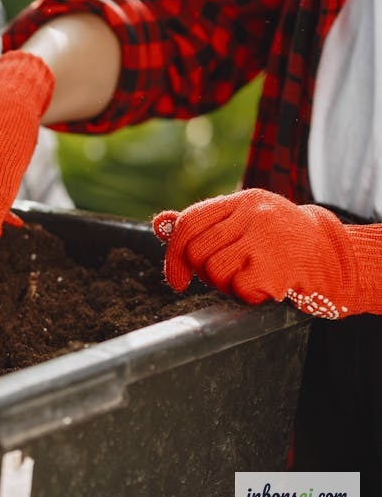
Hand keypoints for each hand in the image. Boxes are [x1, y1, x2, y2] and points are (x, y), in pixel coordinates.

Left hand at [152, 189, 381, 318]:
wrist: (337, 258)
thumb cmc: (282, 242)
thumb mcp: (245, 223)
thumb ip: (203, 225)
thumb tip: (158, 224)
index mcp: (242, 200)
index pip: (188, 222)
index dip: (173, 254)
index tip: (177, 279)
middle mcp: (252, 214)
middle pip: (196, 251)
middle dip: (204, 274)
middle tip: (228, 278)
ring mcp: (265, 238)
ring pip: (214, 271)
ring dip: (227, 286)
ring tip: (252, 279)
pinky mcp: (276, 265)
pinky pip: (238, 289)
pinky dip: (248, 296)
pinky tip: (268, 287)